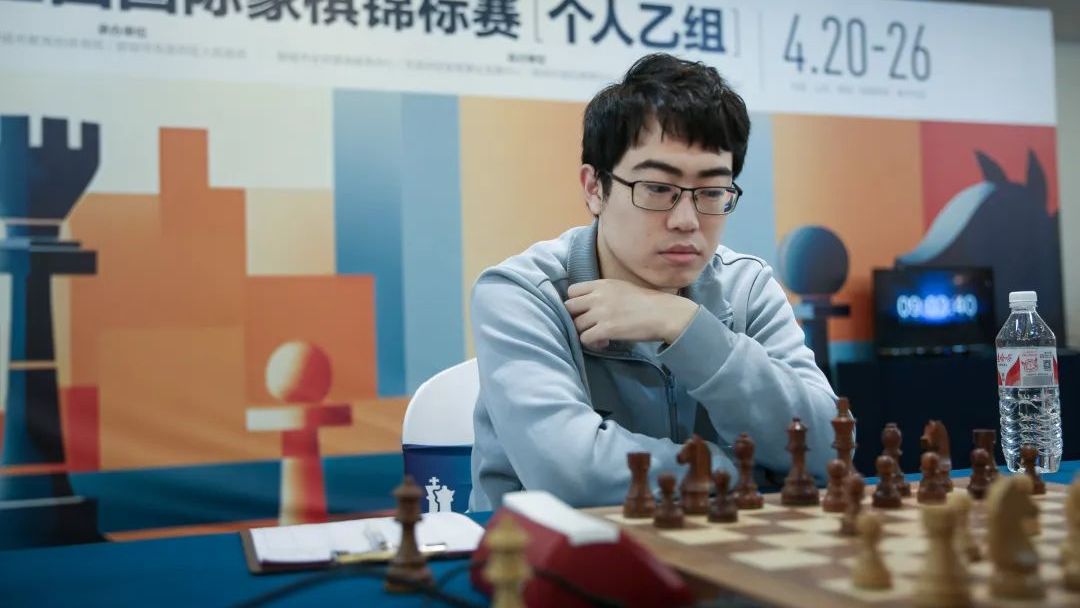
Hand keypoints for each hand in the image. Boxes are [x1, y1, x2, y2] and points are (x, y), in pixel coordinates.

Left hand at [564, 280, 698, 349]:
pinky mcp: (606, 329)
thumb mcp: (621, 288)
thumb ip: (602, 293)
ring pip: (576, 325)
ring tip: (600, 337)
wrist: (665, 314)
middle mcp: (598, 296)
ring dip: (585, 333)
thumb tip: (587, 305)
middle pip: (569, 307)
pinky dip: (592, 343)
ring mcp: (601, 312)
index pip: (571, 291)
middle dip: (576, 318)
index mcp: (602, 284)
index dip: (575, 303)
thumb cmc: (646, 302)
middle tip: (589, 325)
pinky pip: (585, 338)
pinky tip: (604, 343)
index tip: (584, 311)